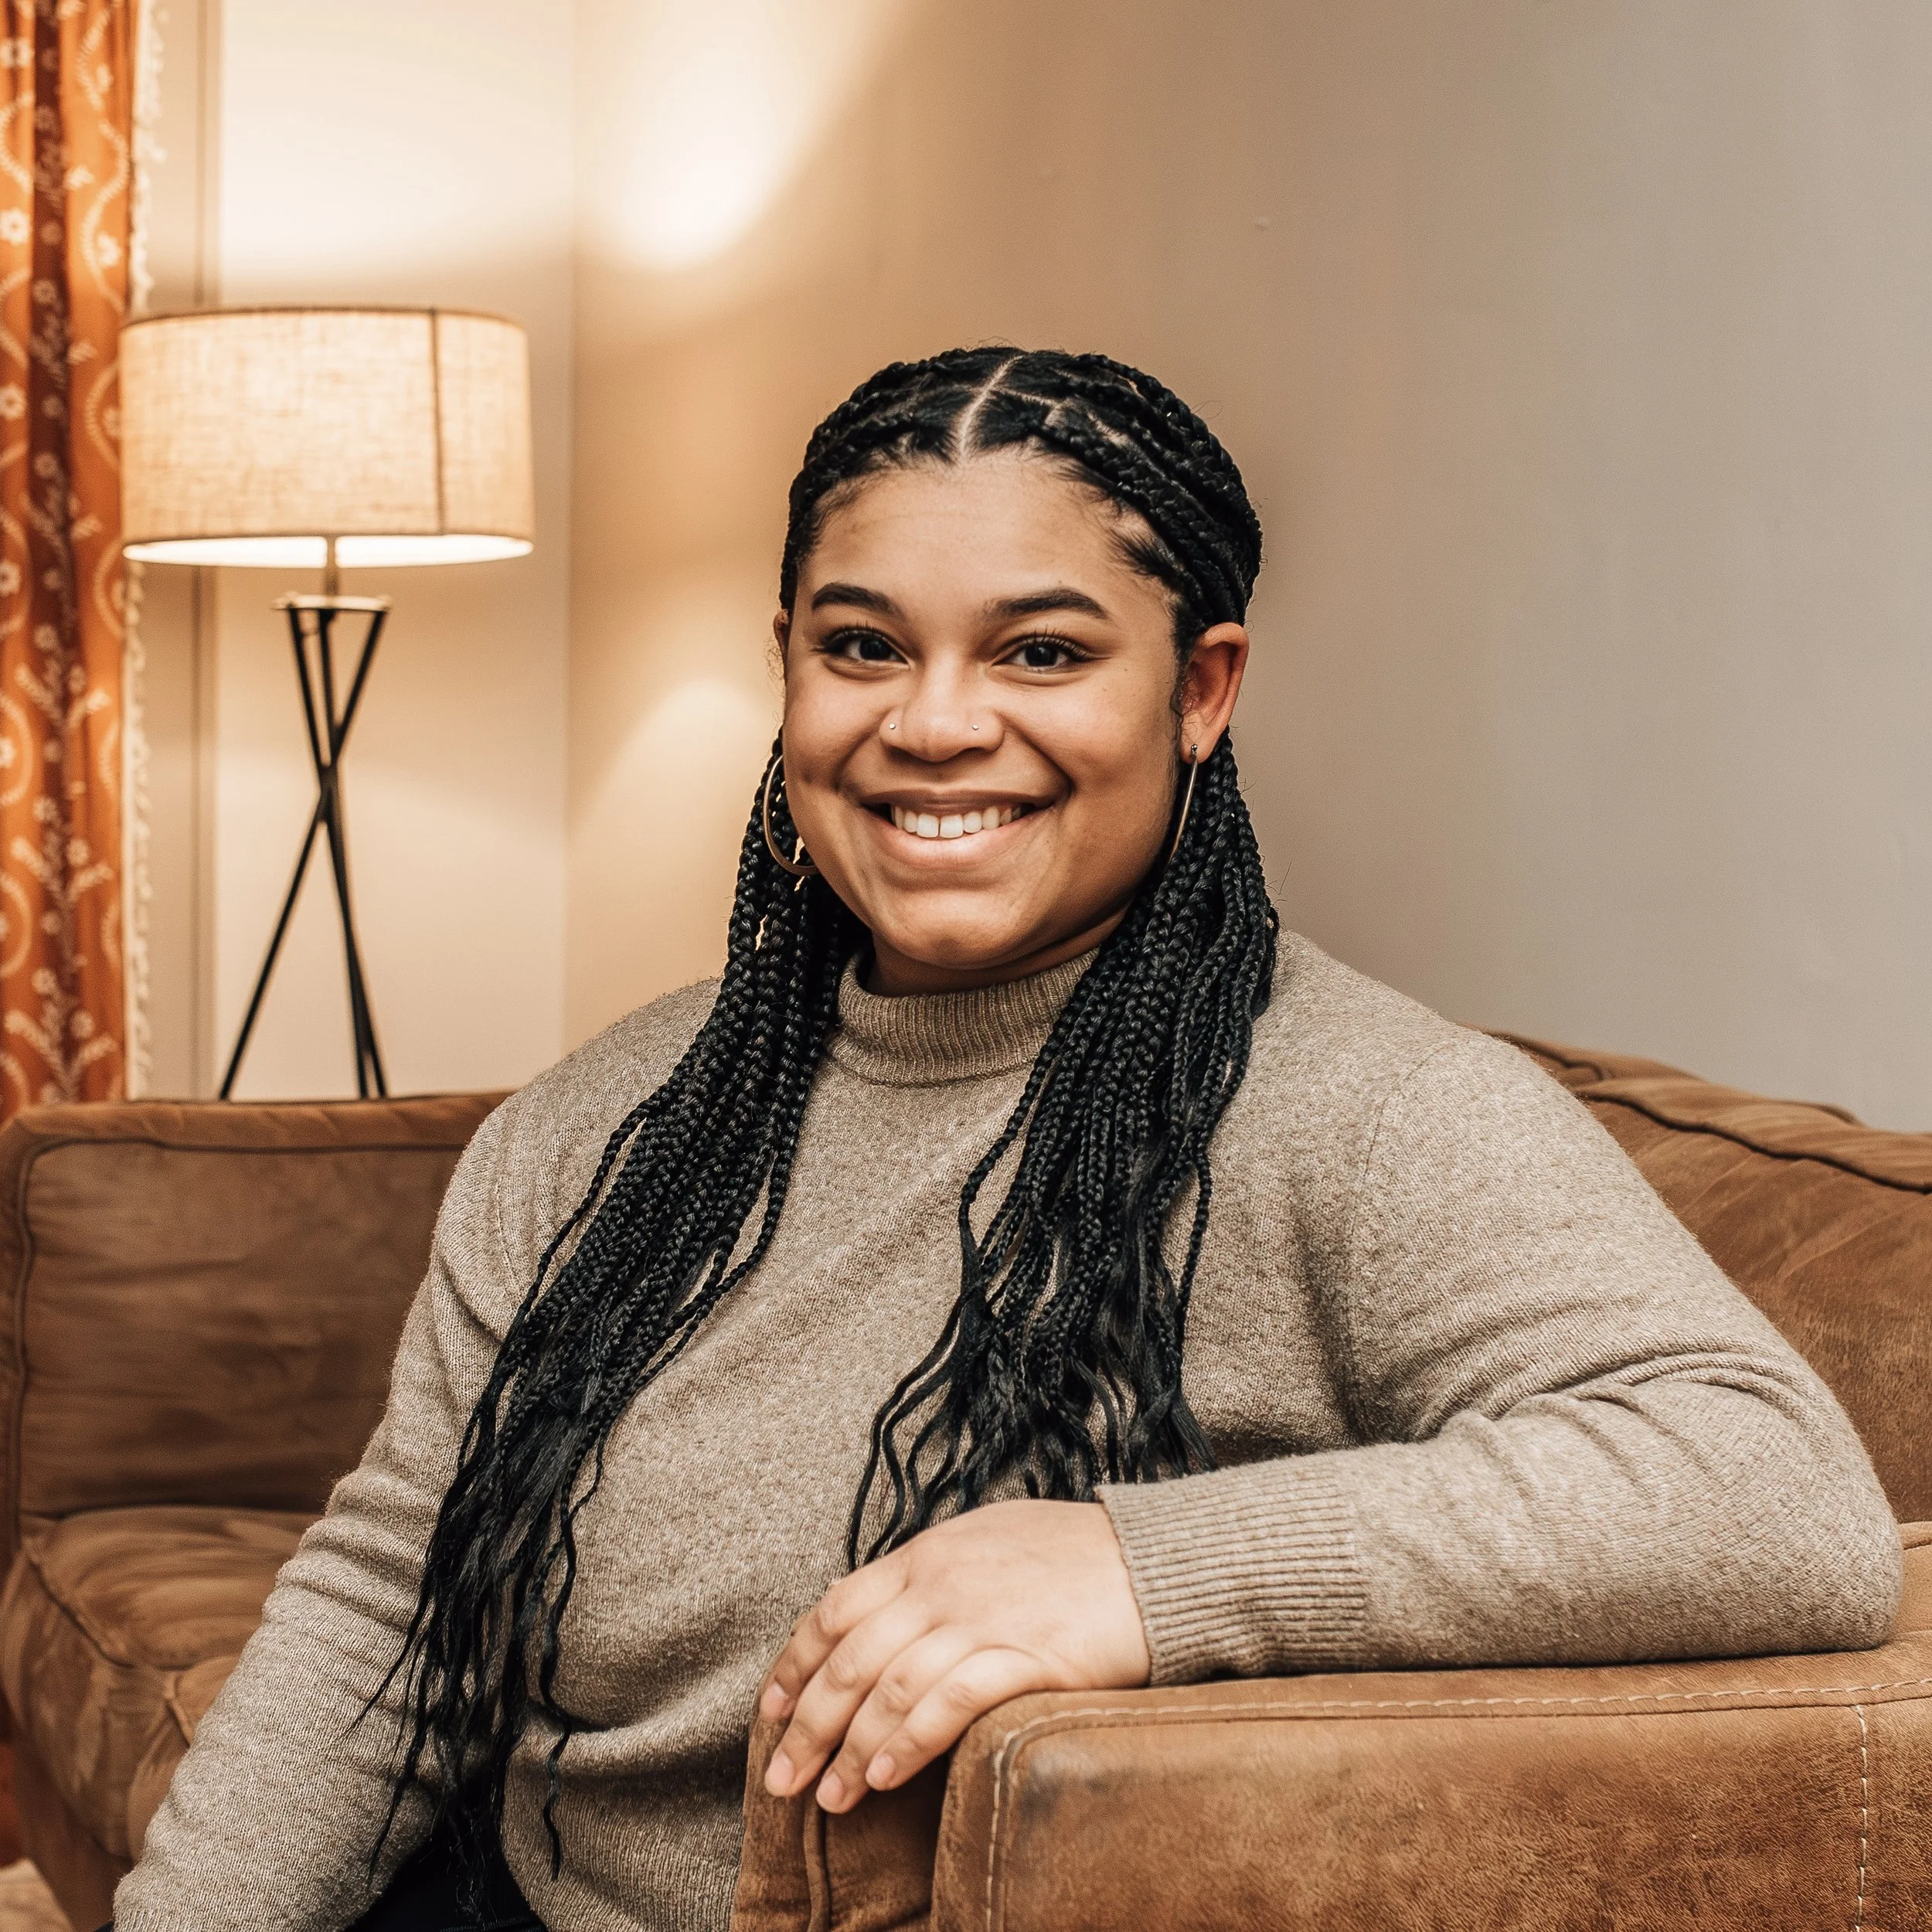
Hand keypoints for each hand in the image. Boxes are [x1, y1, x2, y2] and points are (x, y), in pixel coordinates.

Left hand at [759, 1498, 1150, 1812]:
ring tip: (830, 1797)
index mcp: (927, 1554)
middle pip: (850, 1659)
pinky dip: (908, 1744)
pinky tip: (886, 1779)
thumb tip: (874, 1598)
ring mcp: (982, 1618)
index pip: (835, 1609)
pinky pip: (948, 1703)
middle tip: (780, 1779)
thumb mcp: (987, 1539)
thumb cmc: (1075, 1555)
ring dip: (850, 1750)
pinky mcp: (1025, 1656)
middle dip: (805, 1725)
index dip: (793, 1664)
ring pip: (889, 1688)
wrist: (1155, 1560)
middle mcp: (942, 1583)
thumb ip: (931, 1571)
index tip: (770, 1711)